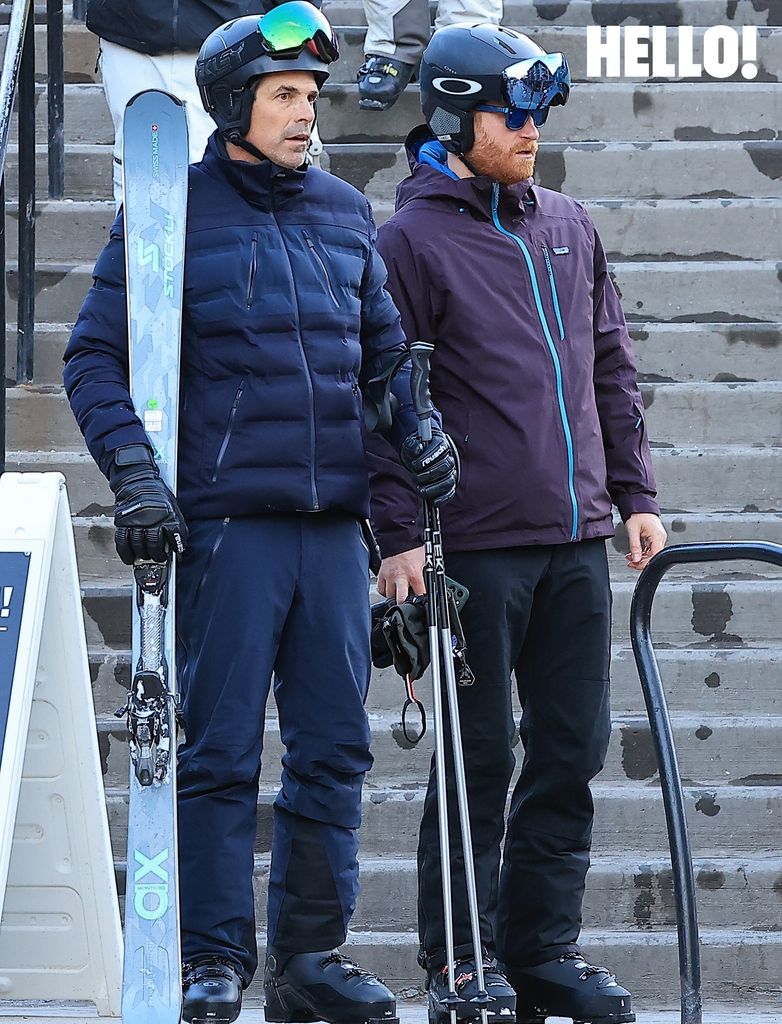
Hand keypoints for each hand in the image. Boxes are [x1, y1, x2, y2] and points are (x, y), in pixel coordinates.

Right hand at [109, 444, 187, 564]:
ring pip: (138, 545)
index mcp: (168, 514)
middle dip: (157, 555)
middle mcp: (152, 518)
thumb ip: (176, 525)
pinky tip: (129, 558)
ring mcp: (136, 521)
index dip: (176, 546)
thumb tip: (179, 544)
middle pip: (154, 544)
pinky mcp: (123, 522)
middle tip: (158, 558)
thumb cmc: (157, 495)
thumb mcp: (173, 507)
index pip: (175, 535)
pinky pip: (122, 541)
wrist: (138, 481)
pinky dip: (125, 553)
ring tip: (145, 557)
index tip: (176, 553)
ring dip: (142, 555)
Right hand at [377, 546, 424, 602]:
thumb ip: (423, 574)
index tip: (421, 601)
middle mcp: (400, 577)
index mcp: (413, 574)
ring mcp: (389, 576)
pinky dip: (385, 591)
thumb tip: (427, 583)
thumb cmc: (412, 548)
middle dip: (404, 604)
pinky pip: (381, 589)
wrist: (398, 537)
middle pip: (400, 600)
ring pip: (389, 596)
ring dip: (394, 596)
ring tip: (399, 594)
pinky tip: (390, 589)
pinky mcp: (381, 574)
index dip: (422, 599)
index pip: (419, 593)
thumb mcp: (423, 561)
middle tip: (407, 604)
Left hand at [400, 429, 458, 505]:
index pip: (440, 450)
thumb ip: (412, 445)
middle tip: (416, 478)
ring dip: (434, 488)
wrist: (418, 459)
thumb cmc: (415, 451)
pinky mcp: (450, 485)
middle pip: (446, 467)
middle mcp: (450, 458)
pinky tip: (432, 502)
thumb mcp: (410, 446)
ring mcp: (451, 473)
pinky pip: (450, 493)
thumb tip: (418, 448)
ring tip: (420, 491)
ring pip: (448, 482)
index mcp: (442, 444)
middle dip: (430, 474)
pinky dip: (442, 499)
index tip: (415, 465)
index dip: (428, 458)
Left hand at [624, 513, 666, 570]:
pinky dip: (642, 552)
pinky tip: (635, 552)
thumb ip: (635, 547)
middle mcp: (660, 538)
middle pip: (653, 557)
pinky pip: (650, 549)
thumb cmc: (637, 514)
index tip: (635, 565)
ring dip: (640, 557)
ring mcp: (658, 538)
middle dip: (641, 561)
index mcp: (657, 536)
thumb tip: (635, 559)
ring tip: (630, 557)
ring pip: (651, 554)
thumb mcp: (633, 531)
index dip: (645, 563)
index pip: (655, 556)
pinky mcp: (655, 537)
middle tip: (630, 562)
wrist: (639, 504)